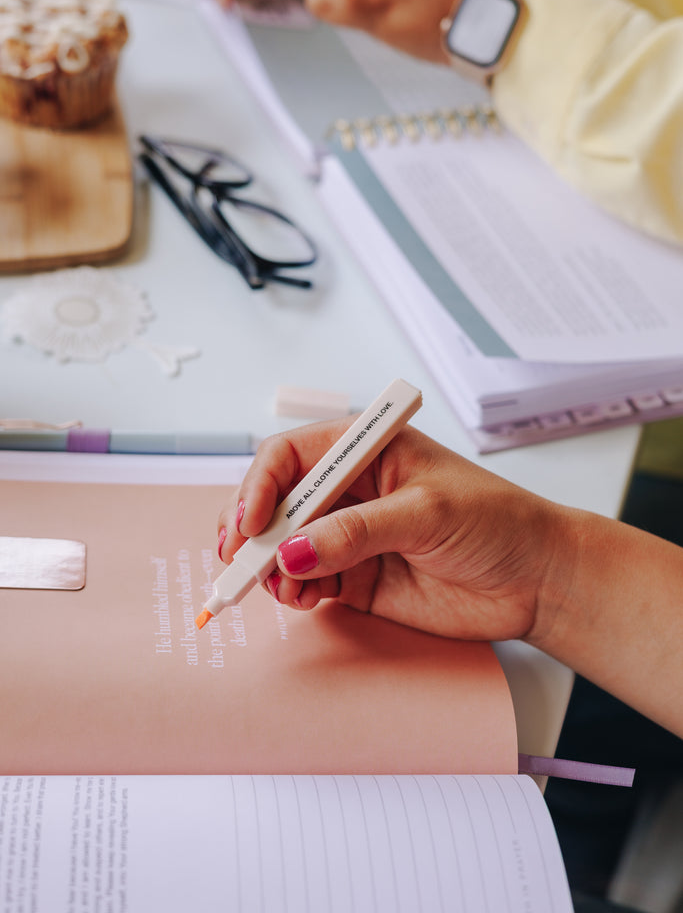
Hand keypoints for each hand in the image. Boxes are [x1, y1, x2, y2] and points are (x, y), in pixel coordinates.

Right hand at [218, 421, 570, 643]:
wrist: (538, 580)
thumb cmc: (498, 523)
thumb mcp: (427, 513)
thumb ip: (357, 532)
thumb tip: (292, 551)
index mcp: (366, 450)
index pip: (291, 456)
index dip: (261, 485)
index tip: (250, 522)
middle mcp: (350, 490)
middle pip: (276, 502)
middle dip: (251, 530)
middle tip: (239, 560)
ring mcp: (349, 536)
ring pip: (282, 546)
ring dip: (267, 566)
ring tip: (277, 586)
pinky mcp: (355, 578)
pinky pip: (305, 582)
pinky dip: (291, 591)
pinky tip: (300, 598)